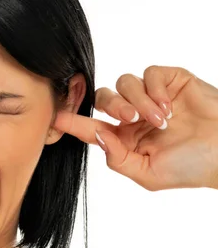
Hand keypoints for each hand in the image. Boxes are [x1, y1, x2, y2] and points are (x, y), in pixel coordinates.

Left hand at [53, 66, 217, 190]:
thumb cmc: (191, 168)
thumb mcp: (148, 174)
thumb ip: (118, 158)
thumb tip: (96, 135)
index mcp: (125, 138)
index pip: (92, 126)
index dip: (73, 121)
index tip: (56, 117)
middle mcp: (134, 116)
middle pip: (104, 98)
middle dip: (112, 105)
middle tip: (130, 118)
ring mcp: (152, 97)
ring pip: (125, 82)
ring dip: (138, 100)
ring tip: (160, 119)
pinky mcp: (171, 81)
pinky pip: (150, 73)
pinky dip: (155, 88)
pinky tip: (169, 107)